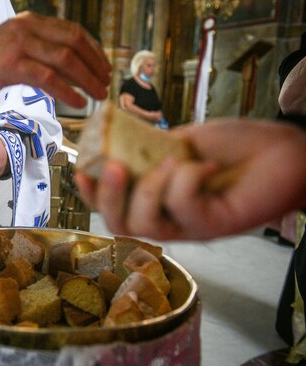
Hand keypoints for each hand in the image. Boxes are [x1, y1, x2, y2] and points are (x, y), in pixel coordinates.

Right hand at [0, 11, 110, 108]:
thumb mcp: (17, 50)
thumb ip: (42, 52)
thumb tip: (74, 71)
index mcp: (32, 21)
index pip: (72, 31)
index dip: (94, 50)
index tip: (104, 67)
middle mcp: (28, 28)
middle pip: (74, 42)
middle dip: (95, 64)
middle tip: (106, 82)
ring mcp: (20, 45)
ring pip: (65, 59)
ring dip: (87, 79)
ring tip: (98, 95)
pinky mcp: (12, 65)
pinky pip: (48, 77)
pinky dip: (68, 91)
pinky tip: (78, 102)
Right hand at [75, 119, 305, 239]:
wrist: (284, 150)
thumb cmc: (236, 146)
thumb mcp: (182, 140)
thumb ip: (149, 149)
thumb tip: (116, 144)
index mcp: (156, 196)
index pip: (112, 205)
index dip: (91, 192)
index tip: (81, 167)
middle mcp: (168, 216)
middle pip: (119, 224)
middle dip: (109, 196)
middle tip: (114, 166)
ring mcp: (190, 225)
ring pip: (145, 224)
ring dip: (149, 189)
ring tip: (170, 161)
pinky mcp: (213, 225)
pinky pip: (184, 209)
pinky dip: (188, 179)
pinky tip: (205, 165)